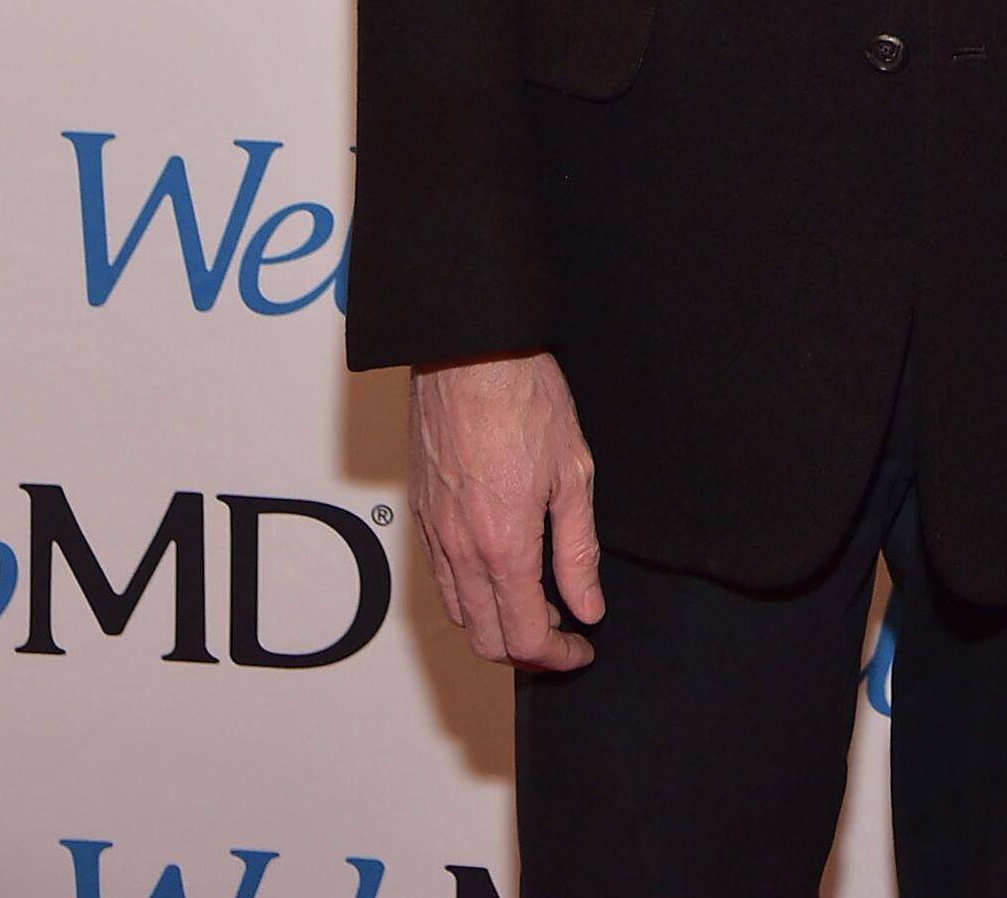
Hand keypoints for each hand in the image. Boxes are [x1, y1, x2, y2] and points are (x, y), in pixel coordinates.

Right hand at [408, 349, 603, 670]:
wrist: (470, 350)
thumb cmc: (523, 397)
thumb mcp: (573, 474)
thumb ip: (579, 551)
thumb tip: (588, 606)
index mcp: (503, 545)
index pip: (524, 637)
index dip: (557, 656)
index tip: (580, 647)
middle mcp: (460, 548)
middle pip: (485, 640)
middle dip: (525, 651)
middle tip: (560, 631)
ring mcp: (432, 531)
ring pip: (458, 611)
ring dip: (495, 623)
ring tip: (534, 598)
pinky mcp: (418, 510)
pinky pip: (439, 574)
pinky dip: (468, 591)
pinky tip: (498, 565)